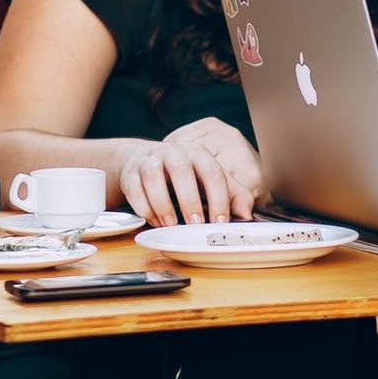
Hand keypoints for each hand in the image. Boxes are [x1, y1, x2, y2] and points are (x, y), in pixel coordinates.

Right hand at [119, 118, 264, 226]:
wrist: (145, 161)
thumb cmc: (185, 175)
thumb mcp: (210, 182)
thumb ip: (233, 196)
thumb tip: (247, 215)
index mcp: (200, 154)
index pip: (213, 173)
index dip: (219, 198)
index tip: (220, 222)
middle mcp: (175, 153)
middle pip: (182, 171)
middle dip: (190, 200)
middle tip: (195, 224)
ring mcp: (151, 160)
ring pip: (153, 177)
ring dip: (162, 204)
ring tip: (170, 225)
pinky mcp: (131, 172)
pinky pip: (134, 188)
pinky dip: (143, 207)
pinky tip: (152, 220)